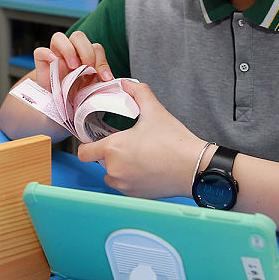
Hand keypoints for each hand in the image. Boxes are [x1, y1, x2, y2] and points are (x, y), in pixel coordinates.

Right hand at [32, 30, 111, 89]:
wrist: (60, 107)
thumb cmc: (77, 96)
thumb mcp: (92, 89)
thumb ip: (100, 81)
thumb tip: (110, 80)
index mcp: (85, 57)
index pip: (95, 48)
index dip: (102, 61)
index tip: (105, 77)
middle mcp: (70, 52)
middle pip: (78, 36)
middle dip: (86, 51)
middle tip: (89, 67)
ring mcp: (54, 56)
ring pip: (58, 37)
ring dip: (68, 50)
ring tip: (73, 67)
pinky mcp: (41, 64)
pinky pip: (39, 51)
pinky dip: (46, 53)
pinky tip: (53, 61)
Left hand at [77, 80, 204, 200]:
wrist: (195, 168)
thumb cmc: (175, 143)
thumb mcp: (155, 110)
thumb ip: (138, 92)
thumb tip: (127, 84)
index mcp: (113, 149)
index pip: (84, 152)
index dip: (88, 144)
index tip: (97, 140)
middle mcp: (115, 170)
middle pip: (100, 162)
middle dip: (110, 153)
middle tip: (128, 144)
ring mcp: (124, 186)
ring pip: (111, 175)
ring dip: (119, 167)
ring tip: (138, 157)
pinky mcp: (135, 195)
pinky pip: (124, 186)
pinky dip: (130, 179)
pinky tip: (146, 168)